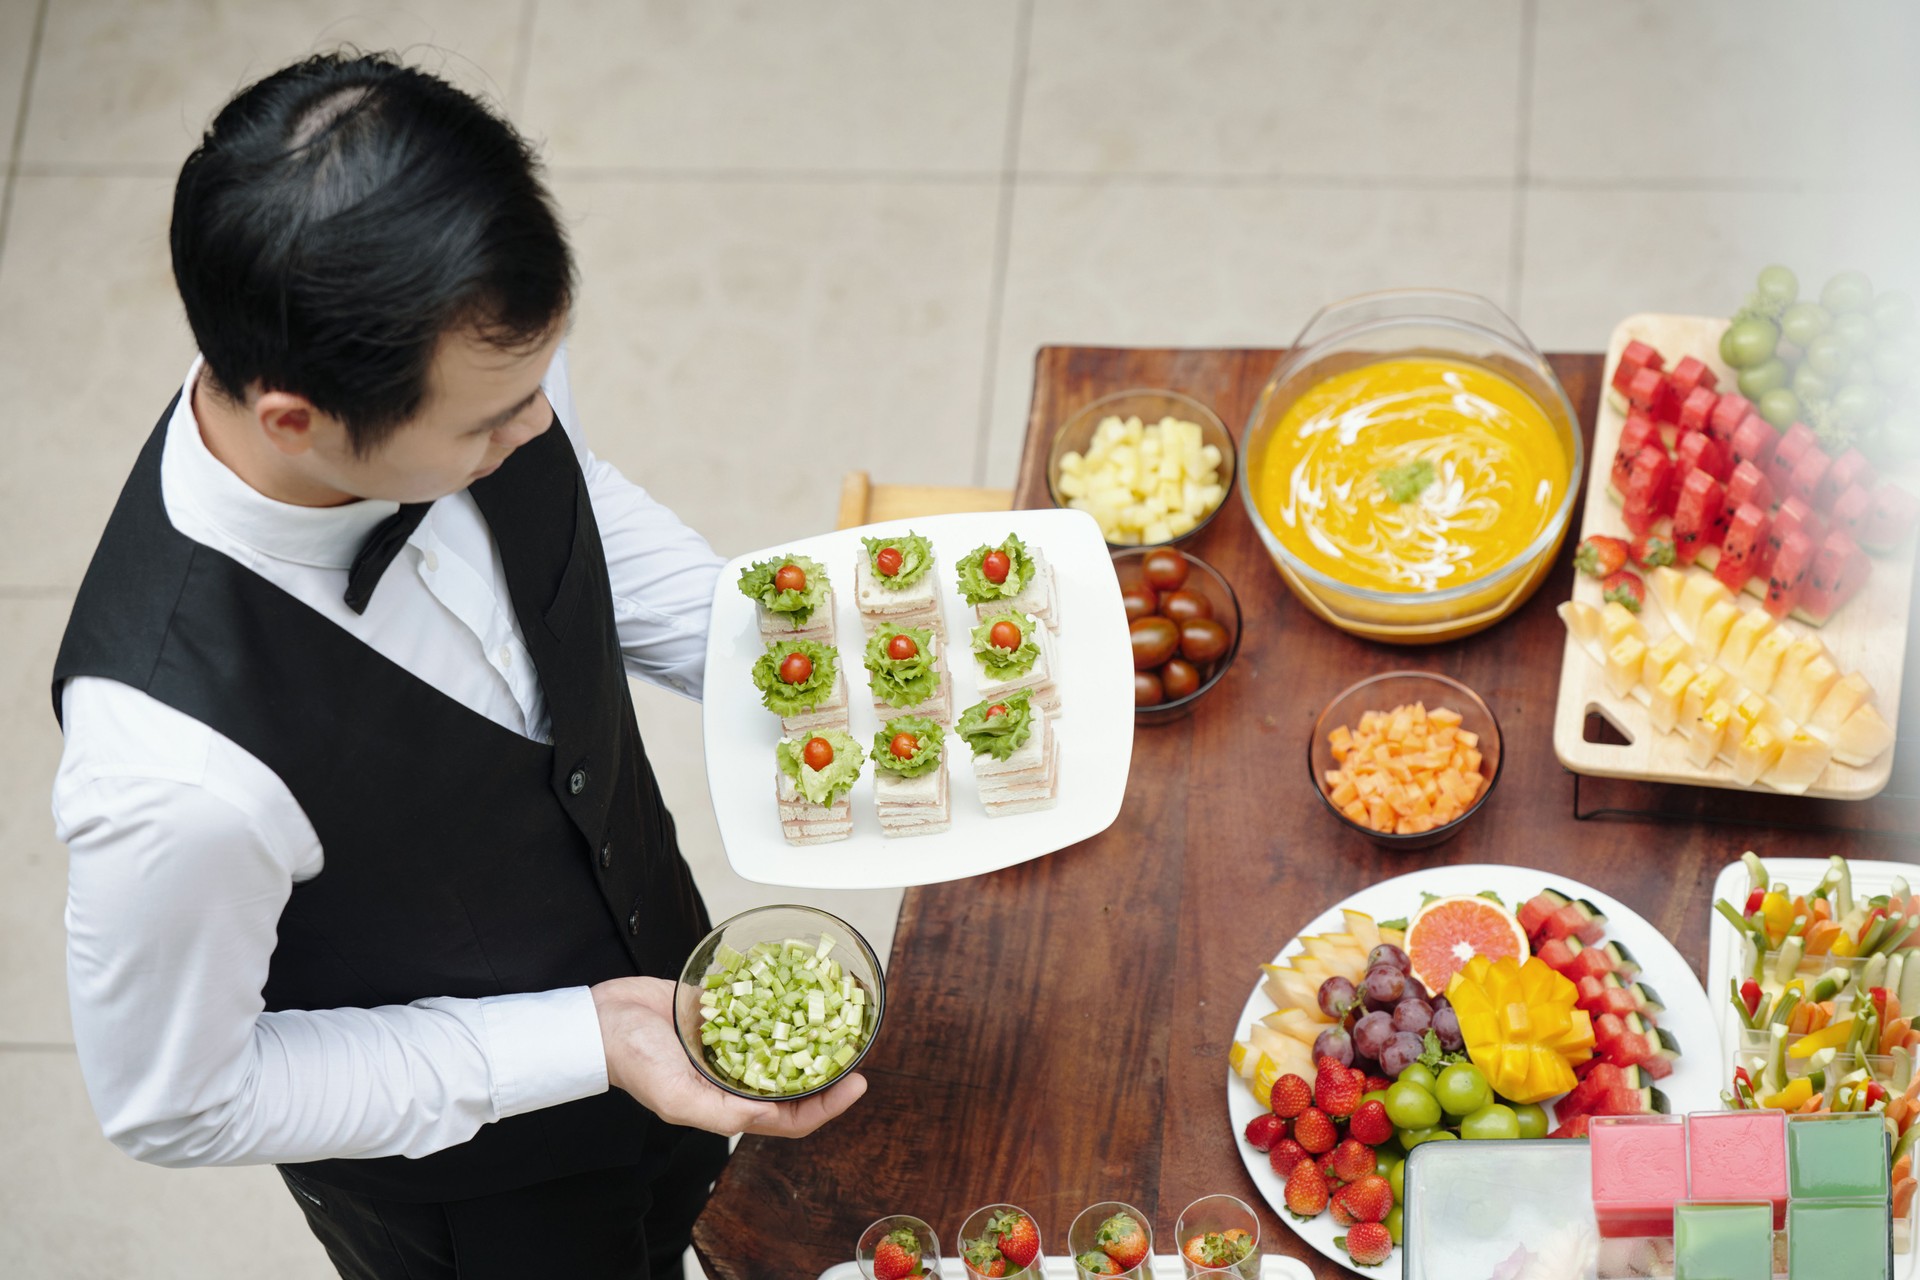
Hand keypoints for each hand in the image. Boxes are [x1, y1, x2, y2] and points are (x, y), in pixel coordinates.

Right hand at [590, 975, 866, 1137]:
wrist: (601, 1018)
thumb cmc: (634, 1061)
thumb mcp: (679, 1097)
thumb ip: (725, 1112)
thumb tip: (771, 1117)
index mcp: (727, 1106)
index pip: (790, 1118)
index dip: (828, 1106)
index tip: (859, 1083)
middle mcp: (734, 1078)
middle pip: (794, 1081)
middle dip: (829, 1067)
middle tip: (858, 1043)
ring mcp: (731, 1043)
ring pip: (783, 1042)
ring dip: (812, 1031)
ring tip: (842, 1014)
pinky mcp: (724, 1010)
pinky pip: (762, 1007)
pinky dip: (784, 999)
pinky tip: (805, 985)